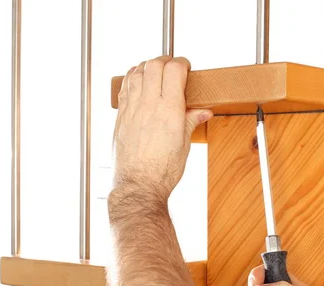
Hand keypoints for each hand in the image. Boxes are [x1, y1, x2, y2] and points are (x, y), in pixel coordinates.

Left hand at [112, 56, 212, 199]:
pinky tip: (136, 78)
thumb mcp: (184, 144)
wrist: (139, 186)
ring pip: (136, 73)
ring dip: (147, 66)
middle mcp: (148, 105)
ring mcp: (132, 110)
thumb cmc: (163, 171)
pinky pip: (125, 88)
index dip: (182, 63)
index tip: (186, 67)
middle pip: (154, 65)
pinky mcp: (121, 117)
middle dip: (165, 61)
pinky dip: (132, 78)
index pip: (174, 70)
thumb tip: (203, 112)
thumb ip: (191, 122)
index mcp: (169, 110)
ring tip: (155, 70)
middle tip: (172, 66)